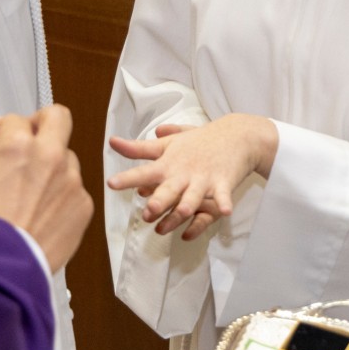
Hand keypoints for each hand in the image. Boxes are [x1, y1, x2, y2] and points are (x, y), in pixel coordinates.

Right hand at [0, 106, 92, 271]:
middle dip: (45, 123)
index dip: (9, 130)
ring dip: (54, 166)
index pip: (17, 119)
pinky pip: (75, 188)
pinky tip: (46, 214)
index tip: (9, 139)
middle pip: (58, 117)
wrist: (6, 265)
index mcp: (18, 146)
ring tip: (36, 194)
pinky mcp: (84, 202)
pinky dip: (63, 196)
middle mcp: (50, 156)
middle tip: (35, 141)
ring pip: (68, 158)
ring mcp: (71, 179)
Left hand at [106, 113, 277, 240]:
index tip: (111, 184)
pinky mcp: (224, 182)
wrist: (237, 135)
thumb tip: (115, 142)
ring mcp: (204, 178)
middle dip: (160, 201)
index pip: (144, 171)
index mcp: (168, 163)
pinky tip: (225, 211)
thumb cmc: (200, 141)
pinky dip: (225, 203)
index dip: (128, 179)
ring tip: (181, 214)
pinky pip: (224, 196)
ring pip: (194, 196)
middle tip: (148, 212)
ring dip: (187, 205)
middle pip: (169, 189)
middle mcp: (184, 172)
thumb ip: (142, 147)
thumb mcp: (170, 142)